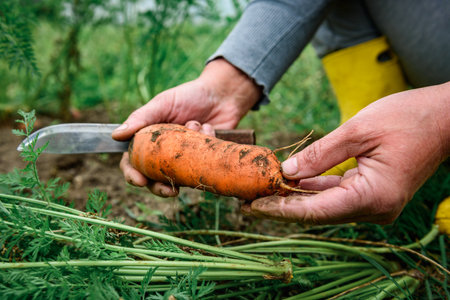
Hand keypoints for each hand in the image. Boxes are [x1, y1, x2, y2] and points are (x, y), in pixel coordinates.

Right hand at [112, 58, 260, 195]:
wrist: (221, 94)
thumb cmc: (189, 96)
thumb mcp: (162, 103)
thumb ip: (140, 118)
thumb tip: (115, 136)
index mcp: (149, 140)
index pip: (133, 162)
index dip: (133, 175)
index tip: (140, 181)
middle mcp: (165, 153)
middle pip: (154, 179)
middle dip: (160, 188)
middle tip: (170, 190)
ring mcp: (185, 159)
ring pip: (179, 179)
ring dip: (185, 164)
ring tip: (193, 139)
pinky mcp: (205, 161)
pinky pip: (202, 165)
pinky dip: (204, 142)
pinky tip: (207, 126)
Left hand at [243, 82, 449, 223]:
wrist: (443, 118)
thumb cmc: (407, 118)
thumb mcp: (358, 130)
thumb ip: (320, 154)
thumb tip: (287, 171)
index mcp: (374, 196)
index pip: (316, 210)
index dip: (281, 209)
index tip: (253, 206)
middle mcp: (375, 208)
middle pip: (317, 212)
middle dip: (283, 205)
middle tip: (249, 199)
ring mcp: (375, 204)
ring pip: (324, 205)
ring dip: (295, 197)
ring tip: (263, 189)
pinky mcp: (372, 194)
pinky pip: (336, 195)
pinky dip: (313, 188)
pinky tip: (289, 181)